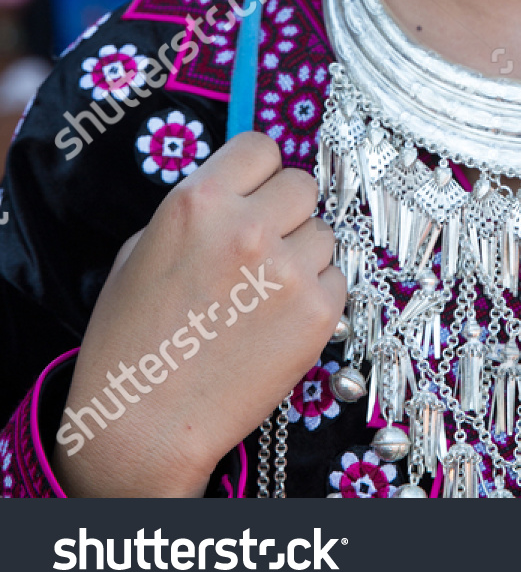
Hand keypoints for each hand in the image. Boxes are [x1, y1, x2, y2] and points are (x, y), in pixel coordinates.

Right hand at [54, 132, 343, 497]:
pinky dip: (316, 296)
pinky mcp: (317, 313)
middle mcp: (248, 227)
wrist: (141, 425)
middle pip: (301, 184)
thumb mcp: (143, 249)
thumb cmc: (132, 342)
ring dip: (302, 254)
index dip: (258, 171)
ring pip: (324, 231)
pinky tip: (278, 321)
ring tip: (264, 292)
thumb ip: (197, 210)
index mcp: (199, 201)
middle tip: (262, 246)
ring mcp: (288, 270)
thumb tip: (240, 189)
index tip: (255, 191)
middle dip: (284, 211)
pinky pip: (336, 279)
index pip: (260, 146)